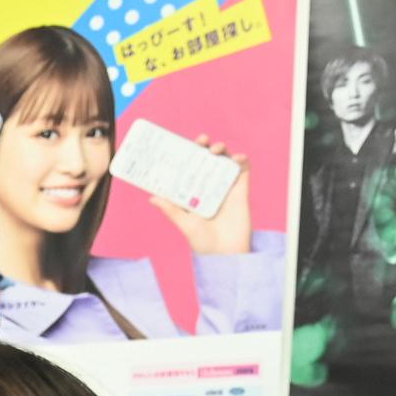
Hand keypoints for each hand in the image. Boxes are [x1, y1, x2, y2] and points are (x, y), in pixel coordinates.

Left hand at [152, 136, 253, 254]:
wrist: (226, 254)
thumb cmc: (203, 243)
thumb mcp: (185, 224)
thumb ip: (171, 210)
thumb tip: (152, 197)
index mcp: (194, 192)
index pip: (189, 168)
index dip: (187, 155)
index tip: (181, 144)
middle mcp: (209, 187)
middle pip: (207, 160)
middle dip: (204, 147)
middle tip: (201, 140)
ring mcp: (225, 187)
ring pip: (224, 161)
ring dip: (221, 150)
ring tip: (216, 150)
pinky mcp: (241, 190)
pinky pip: (243, 170)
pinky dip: (241, 160)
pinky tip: (236, 158)